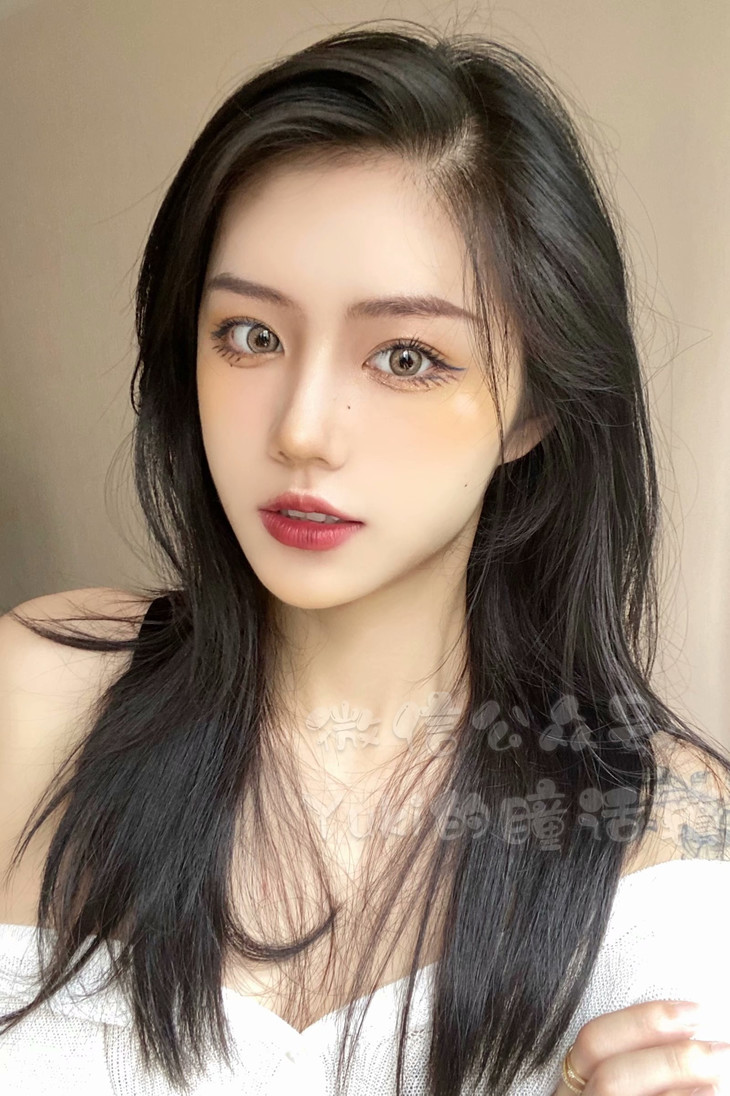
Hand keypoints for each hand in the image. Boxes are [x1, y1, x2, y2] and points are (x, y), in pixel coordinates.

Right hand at [551, 1000, 729, 1094]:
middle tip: (717, 1051)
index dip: (643, 1020)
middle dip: (669, 1059)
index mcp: (573, 1092)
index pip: (592, 1042)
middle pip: (612, 1077)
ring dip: (679, 1083)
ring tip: (718, 1076)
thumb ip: (640, 1071)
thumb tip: (690, 1037)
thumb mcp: (623, 1090)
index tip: (693, 1012)